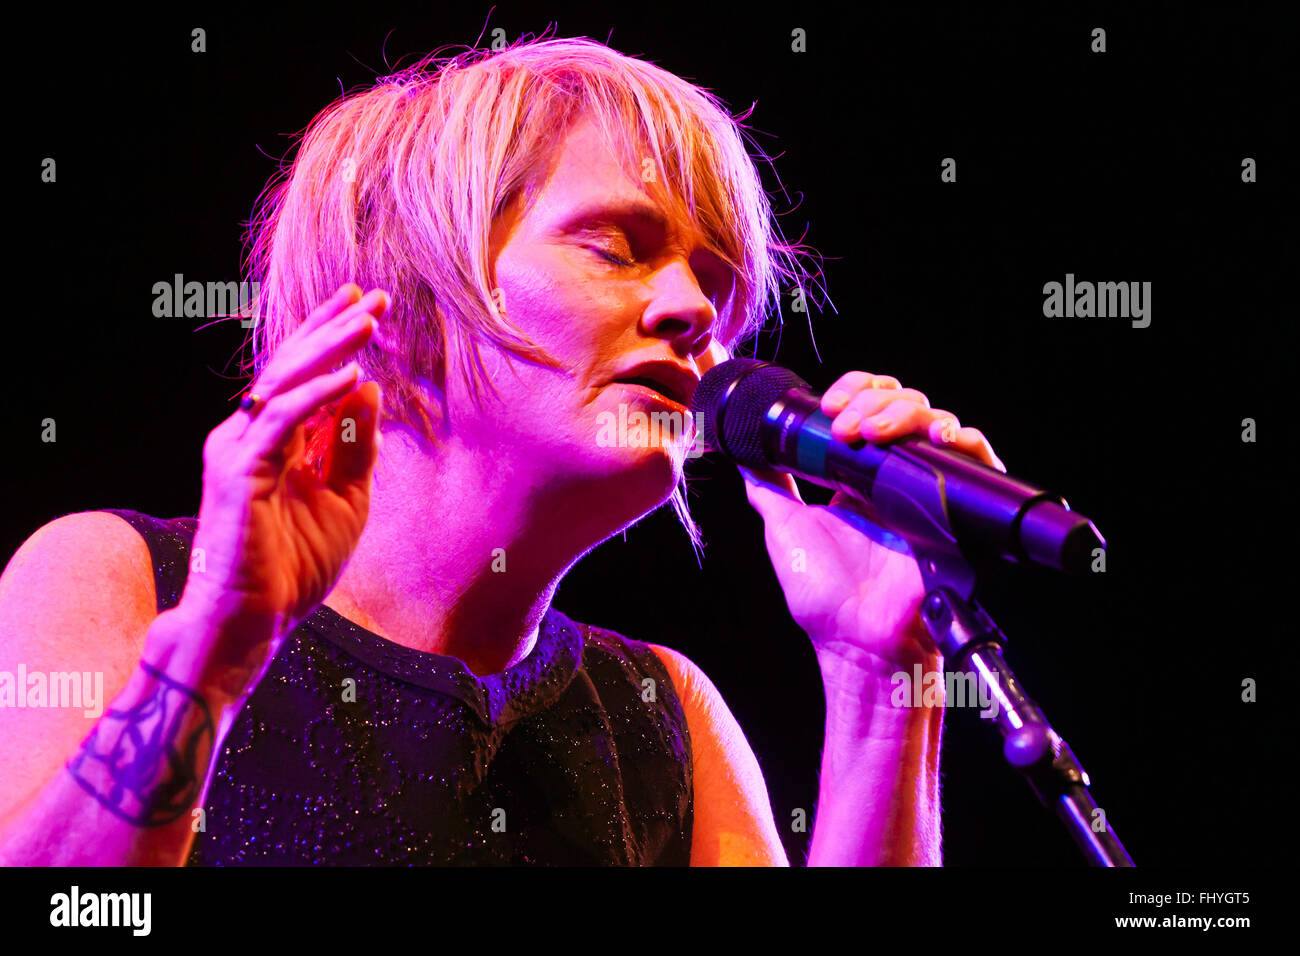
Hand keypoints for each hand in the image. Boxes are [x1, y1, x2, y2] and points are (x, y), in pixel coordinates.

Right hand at [178, 284, 387, 690]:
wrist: (254, 618)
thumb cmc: (295, 564)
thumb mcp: (346, 501)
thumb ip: (355, 448)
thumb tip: (370, 390)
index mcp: (276, 440)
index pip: (304, 374)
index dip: (332, 337)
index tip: (367, 305)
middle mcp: (252, 435)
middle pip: (293, 365)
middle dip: (333, 327)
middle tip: (372, 295)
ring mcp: (240, 449)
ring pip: (285, 382)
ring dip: (328, 348)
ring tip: (367, 320)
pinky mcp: (239, 469)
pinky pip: (281, 420)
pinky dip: (316, 395)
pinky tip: (350, 376)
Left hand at [699, 342, 1004, 680]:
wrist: (857, 642)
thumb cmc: (823, 596)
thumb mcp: (783, 528)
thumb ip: (767, 489)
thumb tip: (741, 455)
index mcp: (859, 476)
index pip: (869, 407)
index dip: (854, 391)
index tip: (827, 406)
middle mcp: (896, 478)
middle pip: (904, 406)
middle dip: (874, 401)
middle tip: (844, 425)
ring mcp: (928, 492)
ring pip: (936, 422)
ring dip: (905, 414)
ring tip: (873, 433)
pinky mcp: (957, 512)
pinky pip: (977, 462)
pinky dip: (964, 440)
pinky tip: (938, 439)